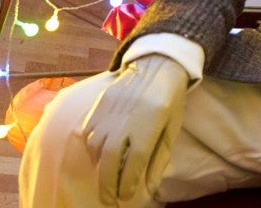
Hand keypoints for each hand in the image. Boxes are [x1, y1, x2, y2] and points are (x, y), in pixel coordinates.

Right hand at [81, 55, 189, 203]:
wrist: (156, 65)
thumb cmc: (169, 100)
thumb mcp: (171, 129)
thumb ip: (159, 159)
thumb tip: (149, 188)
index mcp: (149, 124)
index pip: (134, 162)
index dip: (128, 184)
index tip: (126, 197)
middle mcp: (125, 119)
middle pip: (110, 161)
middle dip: (108, 185)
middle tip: (109, 201)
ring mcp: (108, 112)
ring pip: (97, 149)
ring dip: (100, 168)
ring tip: (108, 179)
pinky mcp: (98, 106)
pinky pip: (89, 135)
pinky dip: (93, 150)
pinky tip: (101, 157)